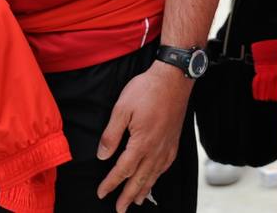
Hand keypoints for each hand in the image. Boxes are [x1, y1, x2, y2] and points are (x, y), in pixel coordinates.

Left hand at [97, 62, 191, 211]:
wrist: (174, 78)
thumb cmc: (147, 89)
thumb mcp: (122, 108)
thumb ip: (111, 134)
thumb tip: (102, 156)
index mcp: (141, 142)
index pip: (123, 170)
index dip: (111, 183)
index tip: (101, 193)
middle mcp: (156, 148)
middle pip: (140, 178)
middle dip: (128, 195)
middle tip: (120, 209)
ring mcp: (167, 144)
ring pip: (154, 174)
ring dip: (145, 189)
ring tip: (138, 201)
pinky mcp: (175, 139)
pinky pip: (166, 164)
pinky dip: (159, 175)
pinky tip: (156, 177)